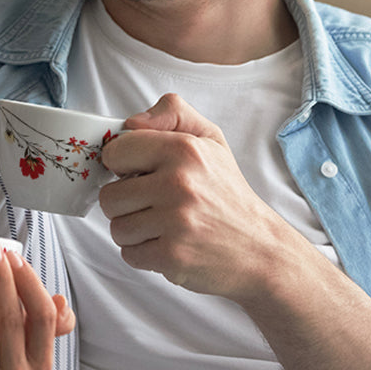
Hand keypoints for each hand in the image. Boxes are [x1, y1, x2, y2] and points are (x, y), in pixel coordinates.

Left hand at [98, 93, 311, 299]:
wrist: (260, 248)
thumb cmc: (227, 192)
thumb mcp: (209, 138)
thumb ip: (172, 113)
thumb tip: (131, 122)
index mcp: (184, 149)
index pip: (115, 152)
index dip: (122, 164)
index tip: (138, 172)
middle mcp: (178, 183)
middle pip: (109, 196)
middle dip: (126, 203)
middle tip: (153, 204)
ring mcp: (175, 222)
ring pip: (116, 227)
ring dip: (134, 230)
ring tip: (163, 225)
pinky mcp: (172, 256)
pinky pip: (128, 254)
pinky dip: (143, 253)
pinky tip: (169, 244)